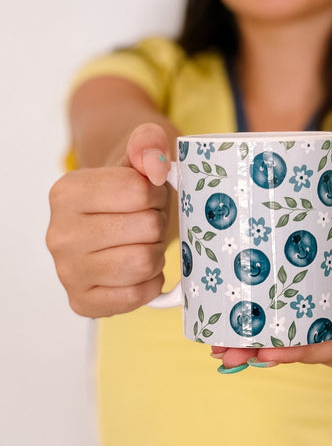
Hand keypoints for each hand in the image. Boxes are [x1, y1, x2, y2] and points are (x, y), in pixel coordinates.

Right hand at [46, 124, 170, 316]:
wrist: (111, 224)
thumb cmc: (128, 192)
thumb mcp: (138, 156)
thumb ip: (148, 143)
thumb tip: (155, 163)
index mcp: (65, 192)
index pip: (139, 191)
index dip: (157, 193)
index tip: (149, 196)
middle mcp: (58, 234)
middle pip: (146, 228)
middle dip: (158, 224)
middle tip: (147, 222)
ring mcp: (67, 272)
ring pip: (144, 263)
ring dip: (156, 252)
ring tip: (142, 243)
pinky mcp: (82, 302)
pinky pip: (137, 296)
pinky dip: (151, 282)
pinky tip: (139, 269)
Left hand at [213, 230, 331, 368]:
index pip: (331, 349)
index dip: (302, 353)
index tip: (273, 354)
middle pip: (296, 349)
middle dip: (262, 354)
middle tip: (229, 354)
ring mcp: (311, 324)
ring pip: (277, 340)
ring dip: (247, 346)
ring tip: (216, 347)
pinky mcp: (294, 309)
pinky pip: (270, 320)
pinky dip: (246, 325)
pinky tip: (218, 325)